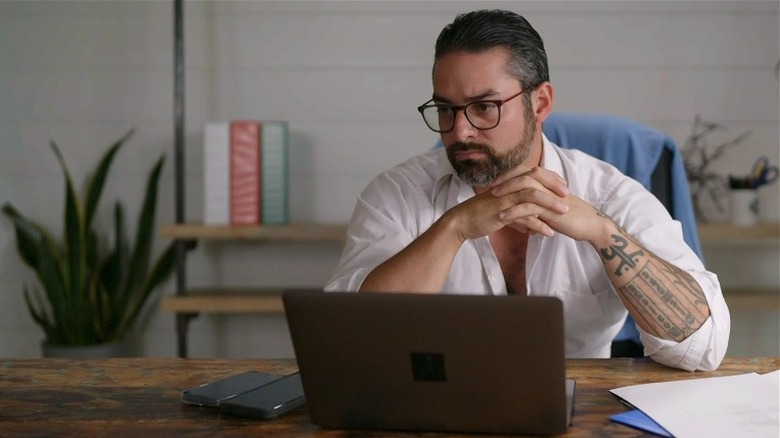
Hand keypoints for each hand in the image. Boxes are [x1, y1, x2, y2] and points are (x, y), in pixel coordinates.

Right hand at [441, 166, 569, 240]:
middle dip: (554, 187)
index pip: (533, 173)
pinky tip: (548, 233)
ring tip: (564, 213)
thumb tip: (528, 226)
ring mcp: (504, 198)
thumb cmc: (480, 215)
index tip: (563, 186)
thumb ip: (516, 215)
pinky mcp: (501, 211)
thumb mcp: (500, 210)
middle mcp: (507, 187)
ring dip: (550, 204)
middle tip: (568, 195)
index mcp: (508, 183)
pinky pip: (523, 216)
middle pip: (535, 179)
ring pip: (532, 196)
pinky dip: (537, 224)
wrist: (462, 222)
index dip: (550, 178)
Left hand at [490, 166, 610, 242]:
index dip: (511, 175)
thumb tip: (527, 212)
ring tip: (492, 200)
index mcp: (549, 183)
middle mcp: (549, 186)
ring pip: (524, 188)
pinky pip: (528, 208)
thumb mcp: (553, 208)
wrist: (590, 225)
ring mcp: (549, 196)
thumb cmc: (572, 217)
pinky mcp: (550, 209)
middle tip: (490, 187)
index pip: (526, 173)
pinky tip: (503, 218)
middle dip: (505, 181)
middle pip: (523, 176)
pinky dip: (514, 212)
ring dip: (507, 193)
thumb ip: (540, 206)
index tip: (496, 181)